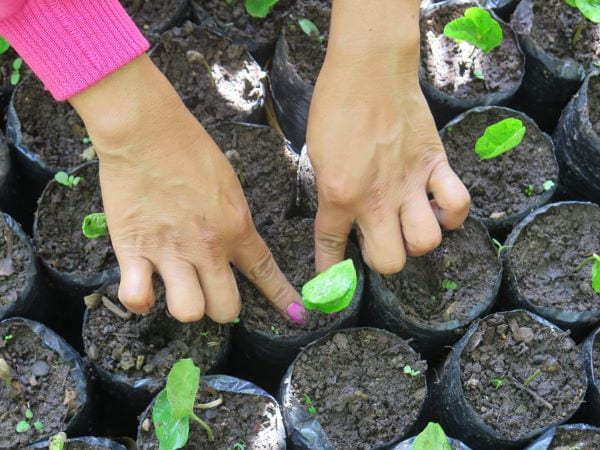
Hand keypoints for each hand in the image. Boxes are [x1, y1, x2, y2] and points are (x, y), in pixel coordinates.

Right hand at [70, 55, 303, 322]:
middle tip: (211, 290)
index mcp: (236, 227)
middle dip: (222, 307)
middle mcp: (208, 247)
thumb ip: (234, 220)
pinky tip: (144, 286)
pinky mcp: (133, 250)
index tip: (295, 313)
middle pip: (226, 309)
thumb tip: (235, 242)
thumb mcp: (228, 184)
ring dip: (186, 305)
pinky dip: (141, 299)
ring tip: (177, 287)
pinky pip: (137, 297)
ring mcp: (170, 252)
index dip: (281, 297)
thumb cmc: (190, 148)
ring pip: (188, 312)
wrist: (146, 130)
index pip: (265, 272)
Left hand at [307, 52, 469, 273]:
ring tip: (410, 223)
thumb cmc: (336, 106)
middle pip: (390, 262)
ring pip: (426, 242)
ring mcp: (411, 184)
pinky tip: (439, 206)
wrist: (369, 69)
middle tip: (380, 239)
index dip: (330, 272)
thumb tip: (341, 215)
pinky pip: (458, 205)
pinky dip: (452, 214)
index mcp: (339, 195)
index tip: (329, 285)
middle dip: (384, 259)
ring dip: (418, 240)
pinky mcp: (436, 165)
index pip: (332, 247)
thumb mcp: (318, 157)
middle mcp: (377, 199)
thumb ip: (331, 192)